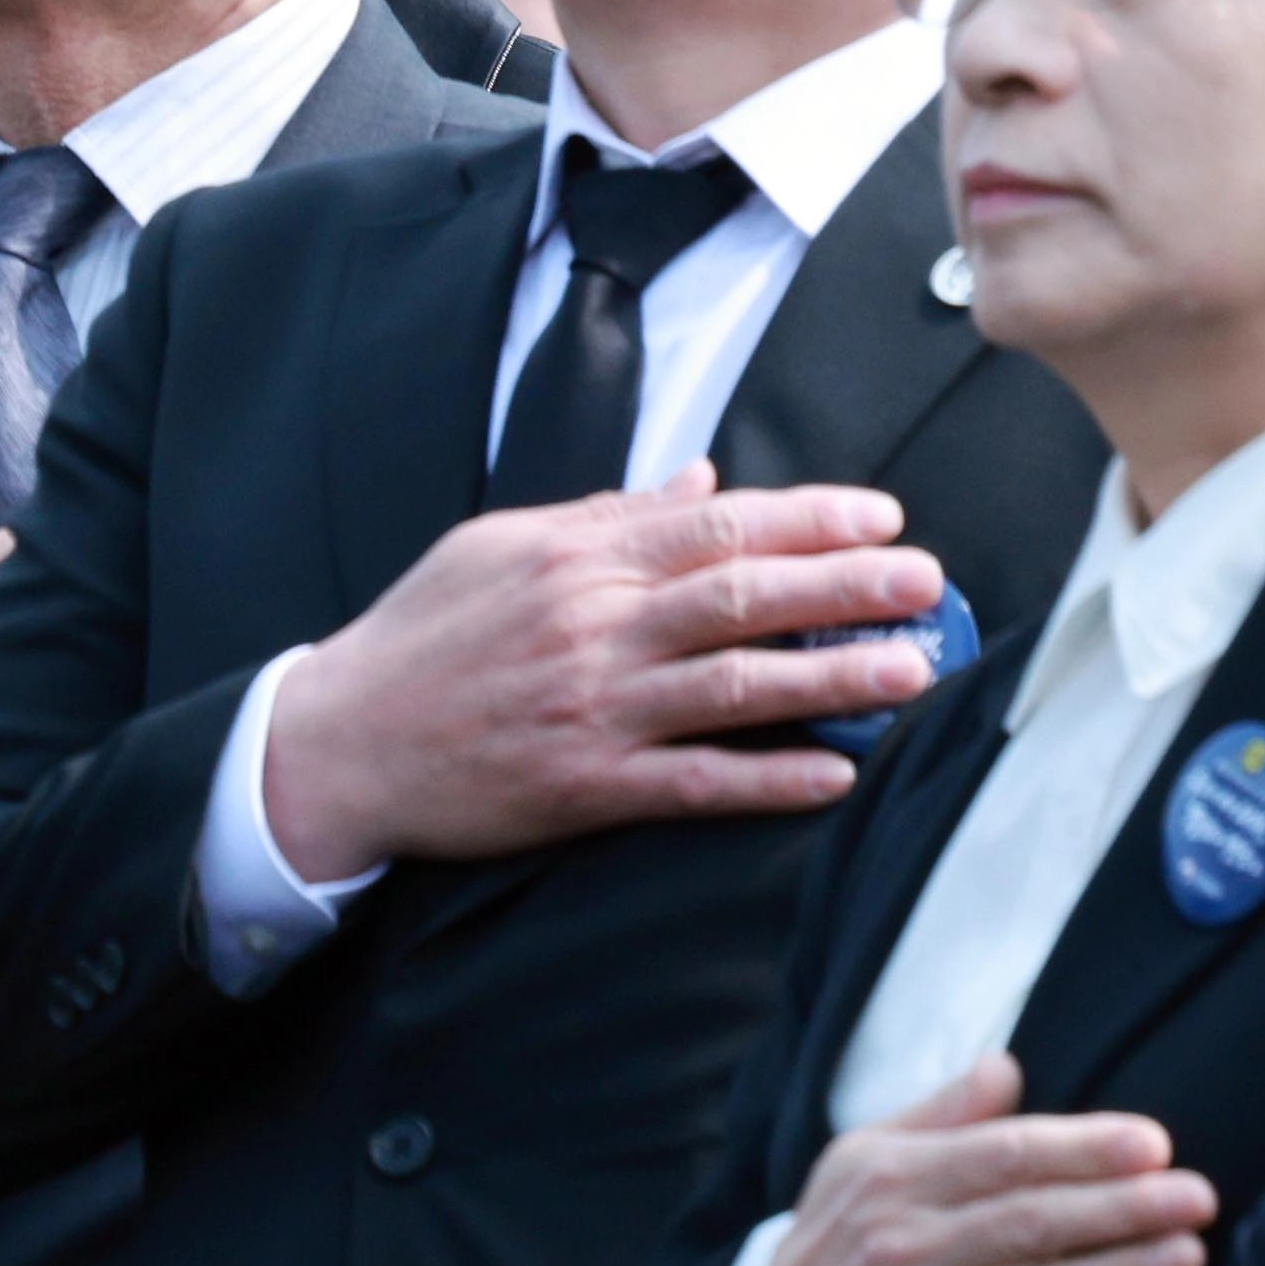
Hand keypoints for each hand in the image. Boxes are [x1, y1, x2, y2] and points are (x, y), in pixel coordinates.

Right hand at [252, 470, 946, 881]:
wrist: (338, 742)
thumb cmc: (420, 639)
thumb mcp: (499, 547)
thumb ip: (607, 514)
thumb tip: (703, 480)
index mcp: (574, 557)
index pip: (714, 524)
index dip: (808, 518)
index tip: (881, 516)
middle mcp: (590, 626)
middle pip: (739, 594)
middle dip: (844, 585)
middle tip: (925, 583)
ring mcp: (589, 708)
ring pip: (732, 685)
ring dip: (830, 677)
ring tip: (909, 670)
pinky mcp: (580, 785)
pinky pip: (692, 781)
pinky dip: (766, 778)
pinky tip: (832, 773)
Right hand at [748, 1055, 1217, 1265]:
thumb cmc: (836, 1245)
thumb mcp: (858, 1161)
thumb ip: (939, 1115)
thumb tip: (1007, 1065)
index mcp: (889, 1182)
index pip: (1001, 1156)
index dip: (1081, 1149)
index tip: (1151, 1143)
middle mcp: (904, 1249)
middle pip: (1030, 1224)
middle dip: (1121, 1209)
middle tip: (1196, 1197)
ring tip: (1187, 1256)